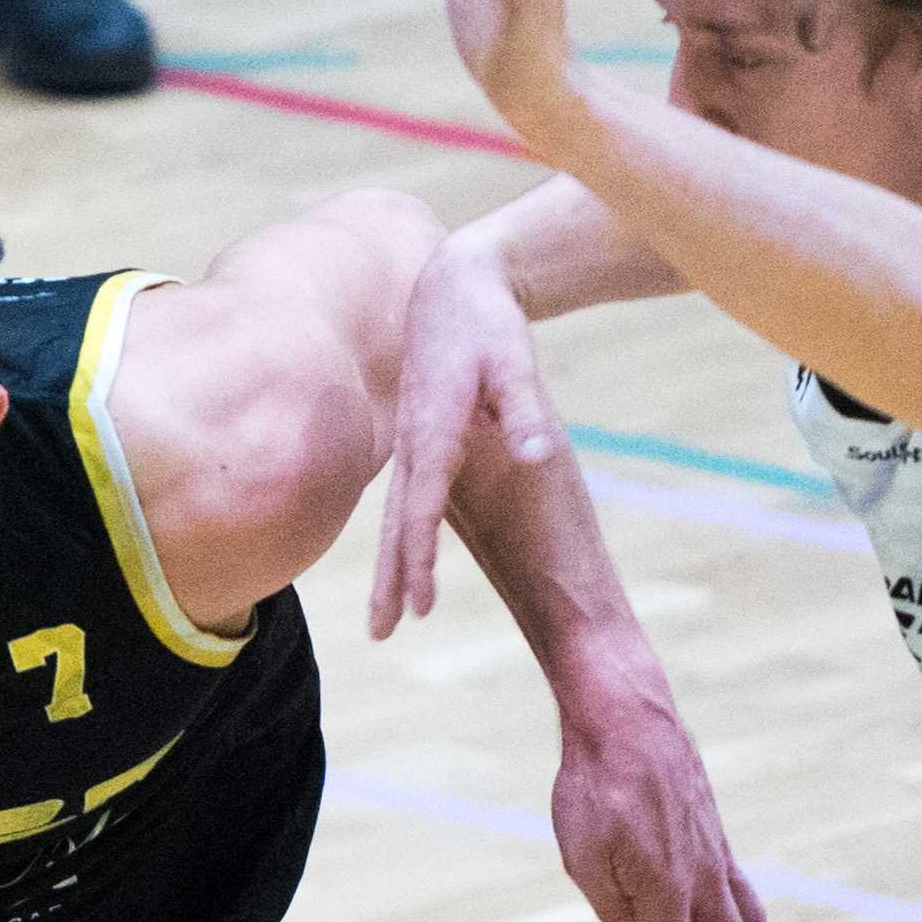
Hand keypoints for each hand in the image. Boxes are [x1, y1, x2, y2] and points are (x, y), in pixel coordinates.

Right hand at [370, 234, 564, 637]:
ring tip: (382, 619)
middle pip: (394, 526)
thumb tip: (539, 455)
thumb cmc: (487, 324)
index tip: (421, 604)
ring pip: (391, 519)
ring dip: (387, 569)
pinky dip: (396, 541)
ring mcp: (408, 446)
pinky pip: (401, 503)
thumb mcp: (515, 361)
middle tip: (382, 633)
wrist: (452, 288)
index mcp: (434, 431)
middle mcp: (413, 445)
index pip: (423, 508)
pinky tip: (397, 568)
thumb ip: (526, 411)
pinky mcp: (414, 444)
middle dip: (389, 581)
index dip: (420, 558)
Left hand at [550, 693, 767, 921]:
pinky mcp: (715, 833)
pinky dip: (720, 910)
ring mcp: (716, 854)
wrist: (625, 714)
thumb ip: (609, 905)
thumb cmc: (593, 785)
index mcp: (667, 893)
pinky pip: (733, 885)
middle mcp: (703, 878)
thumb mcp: (580, 857)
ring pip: (747, 921)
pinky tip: (682, 903)